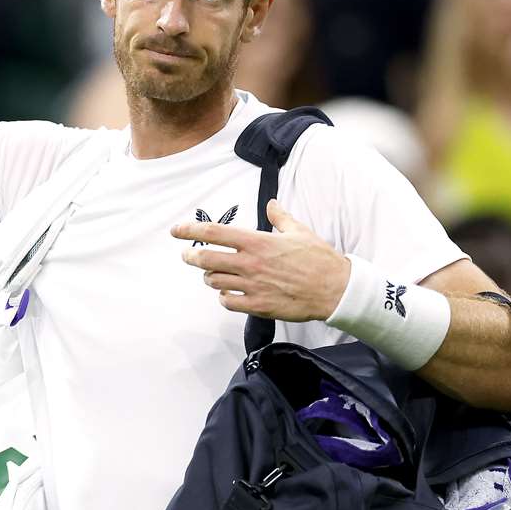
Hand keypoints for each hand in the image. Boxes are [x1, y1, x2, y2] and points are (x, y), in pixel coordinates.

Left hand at [172, 199, 350, 320]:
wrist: (334, 289)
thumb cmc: (318, 258)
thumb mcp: (299, 231)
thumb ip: (280, 217)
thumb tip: (272, 204)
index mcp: (257, 241)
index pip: (214, 233)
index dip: (190, 230)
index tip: (176, 230)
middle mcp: (250, 263)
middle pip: (205, 259)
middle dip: (191, 257)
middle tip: (187, 256)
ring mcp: (252, 285)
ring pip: (214, 281)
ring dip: (209, 277)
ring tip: (213, 274)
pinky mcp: (258, 305)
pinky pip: (228, 301)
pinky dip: (223, 296)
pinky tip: (228, 292)